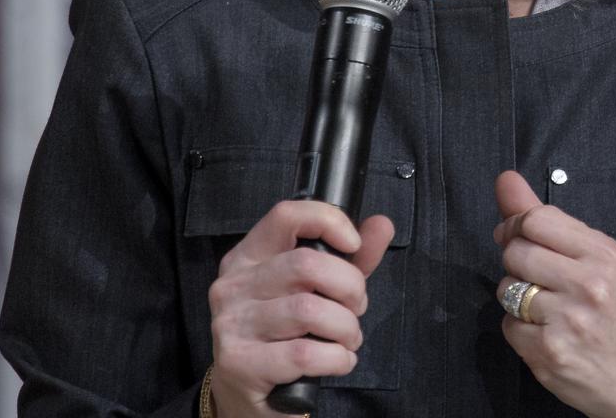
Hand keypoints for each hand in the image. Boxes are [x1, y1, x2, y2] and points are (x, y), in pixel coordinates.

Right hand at [208, 200, 394, 417]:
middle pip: (307, 264)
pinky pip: (304, 354)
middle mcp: (233, 284)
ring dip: (346, 328)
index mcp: (248, 257)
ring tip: (347, 339)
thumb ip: (349, 260)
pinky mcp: (239, 362)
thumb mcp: (315, 292)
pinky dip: (336, 359)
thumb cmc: (283, 338)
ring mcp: (232, 323)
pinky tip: (338, 361)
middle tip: (355, 308)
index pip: (286, 216)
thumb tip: (382, 224)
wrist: (246, 399)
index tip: (354, 245)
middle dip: (349, 287)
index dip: (328, 221)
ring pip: (310, 310)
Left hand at [493, 171, 615, 417]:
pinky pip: (508, 326)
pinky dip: (520, 330)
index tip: (516, 236)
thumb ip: (547, 219)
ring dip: (517, 298)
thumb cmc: (615, 310)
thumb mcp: (596, 257)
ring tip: (547, 309)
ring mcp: (568, 321)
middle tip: (539, 279)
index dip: (515, 226)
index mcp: (603, 253)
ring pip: (507, 288)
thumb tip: (504, 178)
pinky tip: (546, 334)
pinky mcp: (550, 353)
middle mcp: (588, 285)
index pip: (535, 220)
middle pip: (515, 252)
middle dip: (517, 262)